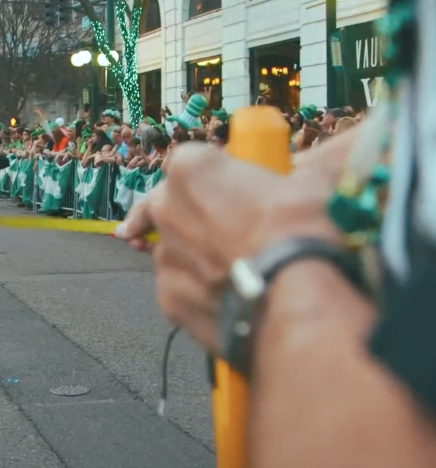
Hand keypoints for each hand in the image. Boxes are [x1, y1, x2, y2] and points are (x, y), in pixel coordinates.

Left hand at [114, 143, 340, 351]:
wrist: (293, 300)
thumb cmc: (300, 231)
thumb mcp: (308, 184)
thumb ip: (285, 179)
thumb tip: (298, 183)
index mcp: (190, 168)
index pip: (191, 163)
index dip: (215, 177)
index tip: (237, 191)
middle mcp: (165, 208)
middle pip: (173, 206)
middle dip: (197, 215)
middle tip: (234, 231)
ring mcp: (163, 256)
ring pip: (176, 250)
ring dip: (198, 256)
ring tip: (238, 270)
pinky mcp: (167, 298)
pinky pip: (182, 289)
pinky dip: (201, 293)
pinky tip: (231, 298)